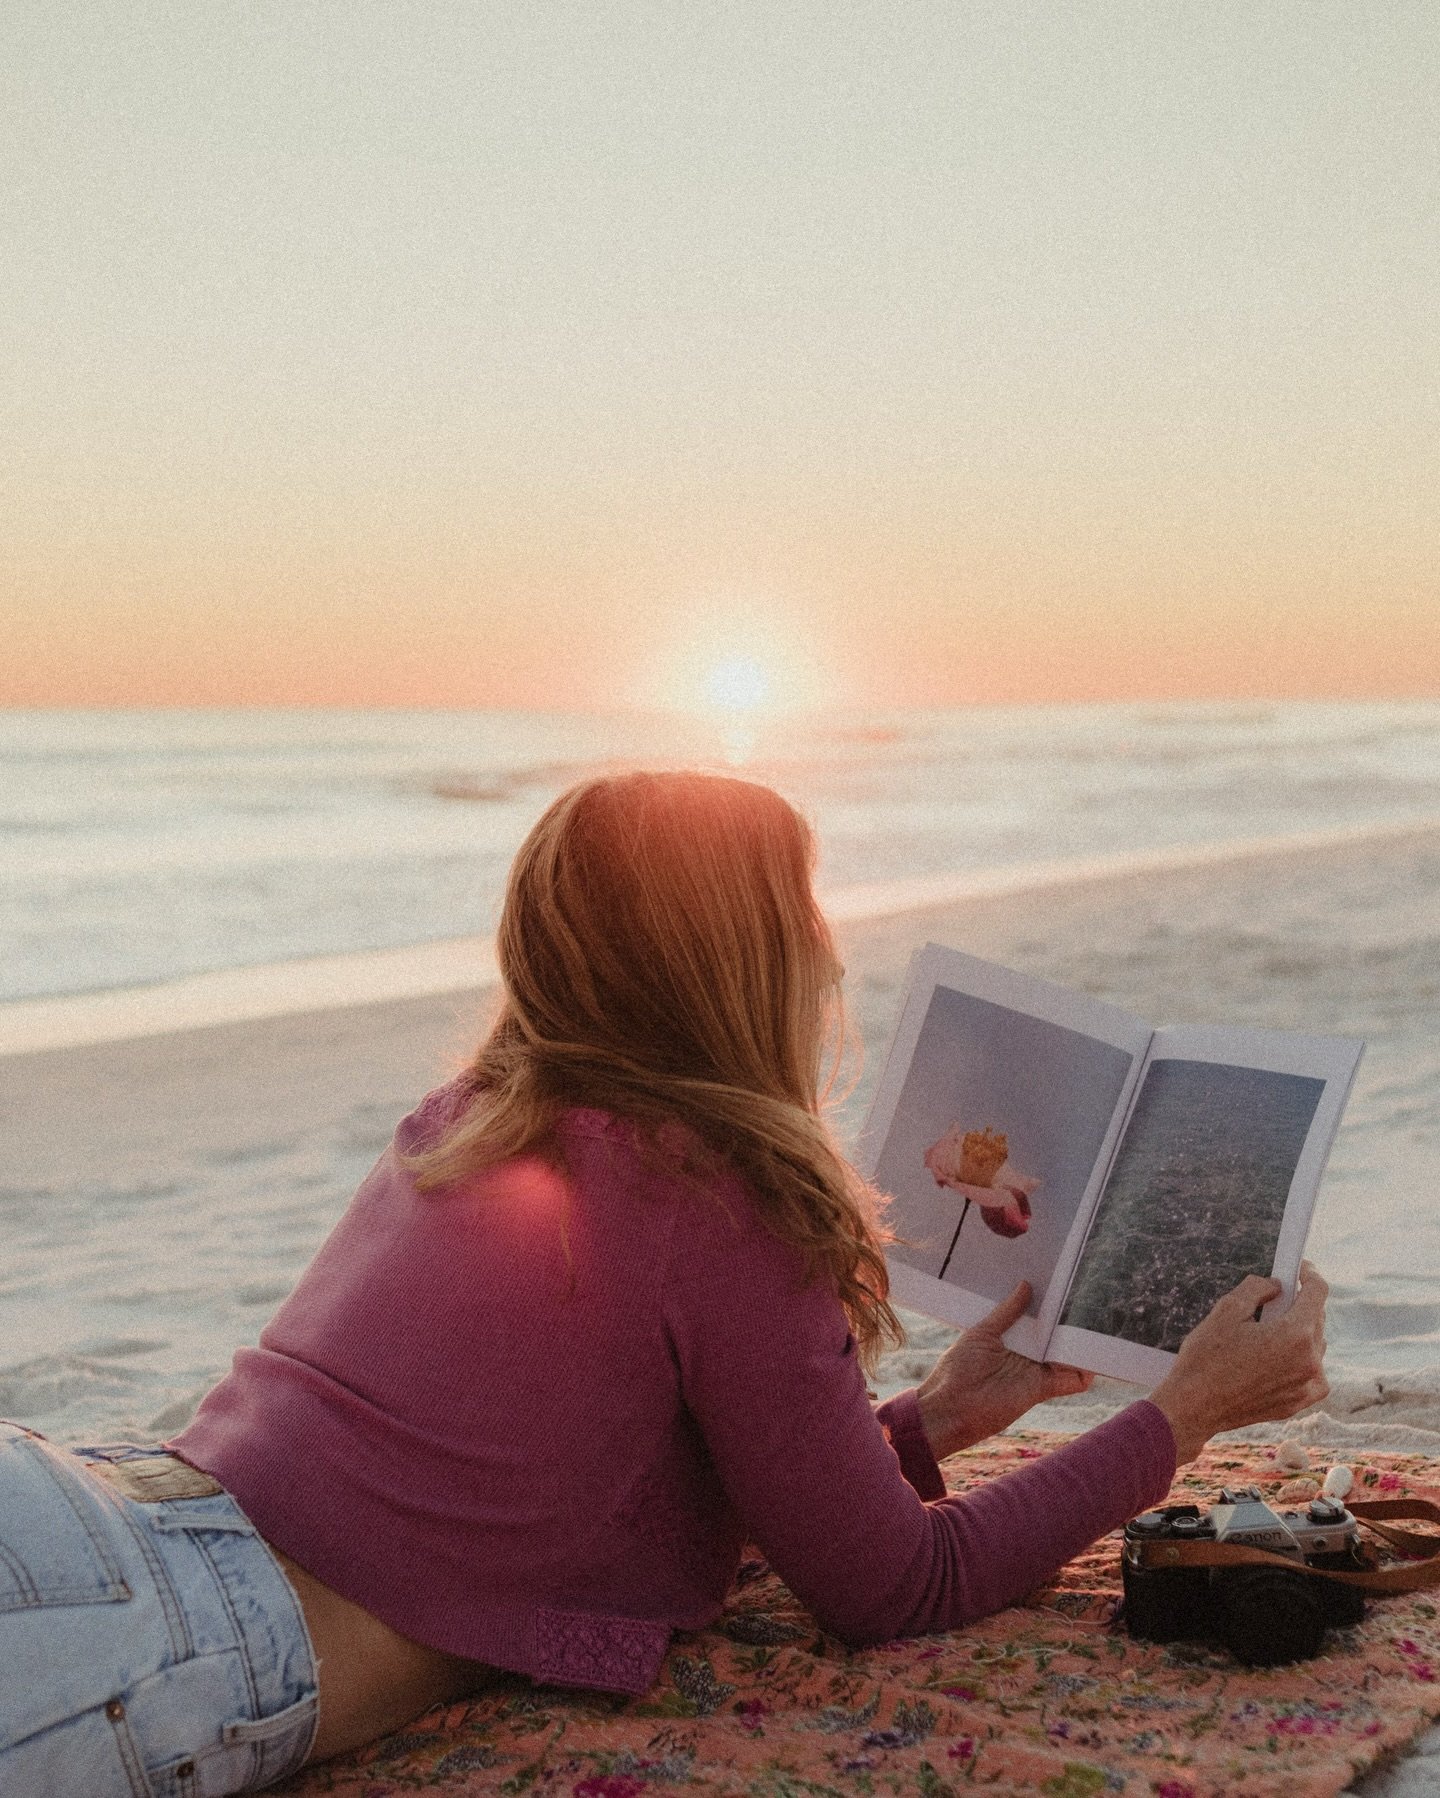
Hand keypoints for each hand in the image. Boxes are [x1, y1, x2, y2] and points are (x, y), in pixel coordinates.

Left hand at [914, 1281, 1094, 1460]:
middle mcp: (1029, 1355)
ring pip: (1069, 1356)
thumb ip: (1007, 1312)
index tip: (1066, 1285)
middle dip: (1072, 1321)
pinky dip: (1086, 1370)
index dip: (1052, 1307)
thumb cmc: (958, 1368)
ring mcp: (1037, 1371)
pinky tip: (1096, 1352)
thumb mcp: (983, 1333)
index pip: (1040, 1321)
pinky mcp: (1043, 1388)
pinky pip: (1072, 1380)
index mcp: (1013, 1339)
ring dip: (1083, 1343)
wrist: (951, 1407)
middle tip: (1090, 1296)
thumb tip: (1026, 1284)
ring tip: (1099, 1318)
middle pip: (1057, 1337)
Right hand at [1149, 1260, 1329, 1463]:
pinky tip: (1275, 1357)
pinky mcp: (1299, 1402)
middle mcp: (1310, 1362)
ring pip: (1315, 1346)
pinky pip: (1311, 1372)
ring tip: (1270, 1328)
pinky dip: (1300, 1359)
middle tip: (1276, 1296)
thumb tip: (1276, 1286)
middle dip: (1300, 1304)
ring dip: (1300, 1332)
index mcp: (1296, 1335)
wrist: (1194, 1407)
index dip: (1309, 1275)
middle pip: (1317, 1319)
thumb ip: (1257, 1288)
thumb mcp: (1227, 1310)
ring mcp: (1307, 1386)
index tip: (1299, 1269)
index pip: (1318, 1293)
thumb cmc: (1206, 1358)